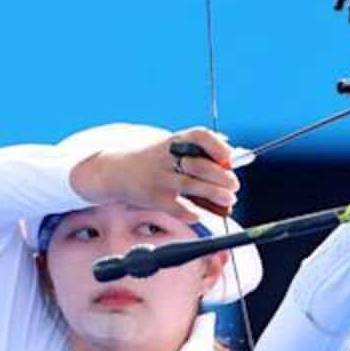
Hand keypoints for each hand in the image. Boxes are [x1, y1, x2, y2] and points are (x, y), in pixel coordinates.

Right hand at [70, 126, 240, 222]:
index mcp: (174, 140)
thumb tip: (232, 151)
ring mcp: (159, 178)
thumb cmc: (153, 160)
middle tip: (234, 185)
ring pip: (192, 186)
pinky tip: (200, 214)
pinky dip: (190, 212)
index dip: (217, 146)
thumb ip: (200, 149)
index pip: (199, 136)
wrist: (116, 171)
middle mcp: (166, 157)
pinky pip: (176, 207)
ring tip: (228, 200)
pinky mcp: (152, 197)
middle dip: (222, 177)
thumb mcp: (172, 146)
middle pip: (200, 165)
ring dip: (214, 195)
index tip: (229, 157)